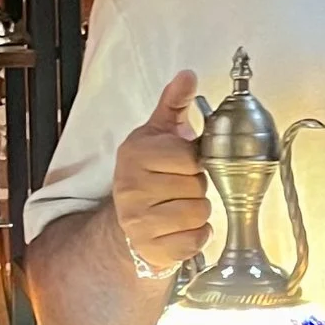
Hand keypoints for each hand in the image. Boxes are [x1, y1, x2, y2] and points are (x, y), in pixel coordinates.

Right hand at [109, 70, 209, 283]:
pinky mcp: (150, 249)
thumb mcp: (157, 134)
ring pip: (198, 213)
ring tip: (179, 206)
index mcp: (135, 155)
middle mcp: (130, 188)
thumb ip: (174, 104)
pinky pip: (194, 240)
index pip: (188, 157)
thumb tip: (187, 75)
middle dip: (196, 187)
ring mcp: (138, 222)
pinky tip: (181, 228)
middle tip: (179, 187)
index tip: (183, 164)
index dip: (193, 162)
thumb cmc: (148, 174)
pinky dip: (196, 235)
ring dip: (197, 211)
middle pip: (196, 186)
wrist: (126, 220)